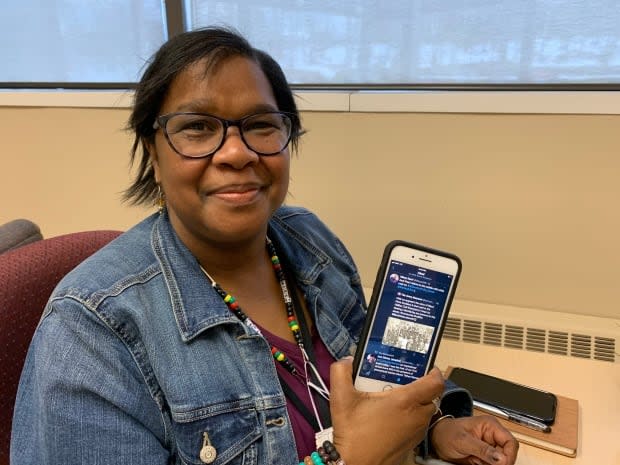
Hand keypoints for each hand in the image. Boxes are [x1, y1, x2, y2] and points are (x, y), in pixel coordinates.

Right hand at [329, 357, 443, 464]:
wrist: (355, 464)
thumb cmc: (353, 434)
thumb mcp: (341, 398)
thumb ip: (341, 372)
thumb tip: (346, 361)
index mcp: (405, 401)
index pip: (435, 382)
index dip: (434, 372)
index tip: (426, 367)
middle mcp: (416, 416)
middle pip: (431, 396)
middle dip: (422, 387)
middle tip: (404, 382)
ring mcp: (416, 432)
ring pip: (426, 412)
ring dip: (417, 404)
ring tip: (397, 398)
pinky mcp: (412, 444)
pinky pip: (419, 425)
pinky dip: (412, 418)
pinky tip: (392, 417)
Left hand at [430, 415, 518, 464]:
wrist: (436, 439)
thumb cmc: (446, 433)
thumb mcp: (462, 441)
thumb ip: (482, 449)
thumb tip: (501, 458)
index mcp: (490, 426)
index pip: (510, 442)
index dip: (509, 455)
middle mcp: (493, 436)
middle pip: (508, 453)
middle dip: (500, 463)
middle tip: (485, 464)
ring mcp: (490, 447)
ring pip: (502, 462)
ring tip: (476, 461)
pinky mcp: (486, 456)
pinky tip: (476, 463)